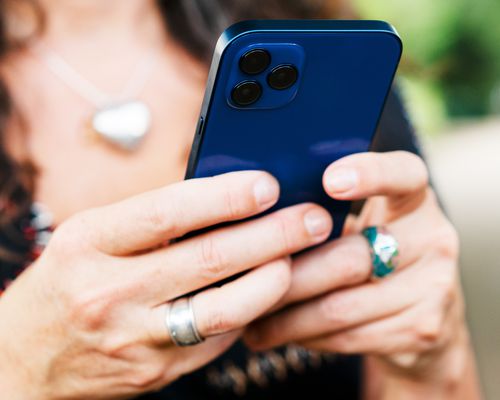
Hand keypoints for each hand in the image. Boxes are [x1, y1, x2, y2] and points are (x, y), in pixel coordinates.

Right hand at [0, 171, 332, 398]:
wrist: (25, 360)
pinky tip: (267, 292)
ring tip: (300, 257)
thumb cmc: (65, 282)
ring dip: (273, 280)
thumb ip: (151, 219)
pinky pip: (217, 340)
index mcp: (91, 243)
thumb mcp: (91, 236)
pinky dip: (249, 312)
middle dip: (272, 235)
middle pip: (209, 259)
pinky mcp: (157, 371)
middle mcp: (111, 292)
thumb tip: (224, 199)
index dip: (225, 196)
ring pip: (224, 309)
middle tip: (311, 218)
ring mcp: (136, 338)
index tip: (268, 185)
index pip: (168, 212)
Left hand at [244, 152, 473, 392]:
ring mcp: (433, 286)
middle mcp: (433, 237)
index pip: (404, 173)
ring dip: (284, 314)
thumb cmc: (369, 252)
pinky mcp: (420, 329)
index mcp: (413, 199)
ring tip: (245, 312)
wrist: (423, 315)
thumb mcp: (361, 221)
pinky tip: (274, 332)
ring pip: (340, 305)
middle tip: (243, 277)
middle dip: (289, 273)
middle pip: (350, 256)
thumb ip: (325, 209)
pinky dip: (303, 335)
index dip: (370, 174)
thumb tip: (255, 206)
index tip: (329, 180)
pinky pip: (346, 336)